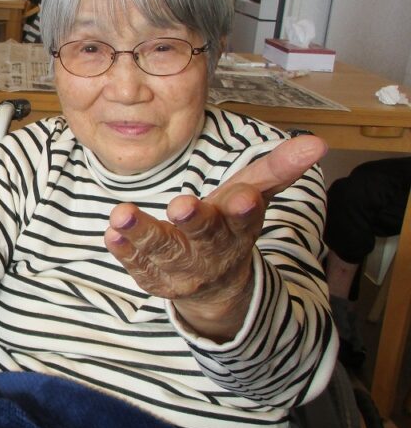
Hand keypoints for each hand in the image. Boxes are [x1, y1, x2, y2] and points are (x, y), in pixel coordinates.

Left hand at [103, 135, 327, 340]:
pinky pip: (137, 266)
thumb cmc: (229, 225)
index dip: (244, 209)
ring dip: (143, 233)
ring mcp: (182, 269)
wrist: (214, 285)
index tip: (242, 198)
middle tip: (180, 205)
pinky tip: (111, 233)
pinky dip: (124, 250)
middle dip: (194, 221)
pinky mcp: (154, 279)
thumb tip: (317, 142)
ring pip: (163, 251)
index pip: (245, 219)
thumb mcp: (253, 196)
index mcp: (238, 229)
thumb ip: (277, 169)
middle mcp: (212, 251)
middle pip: (204, 236)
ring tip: (123, 214)